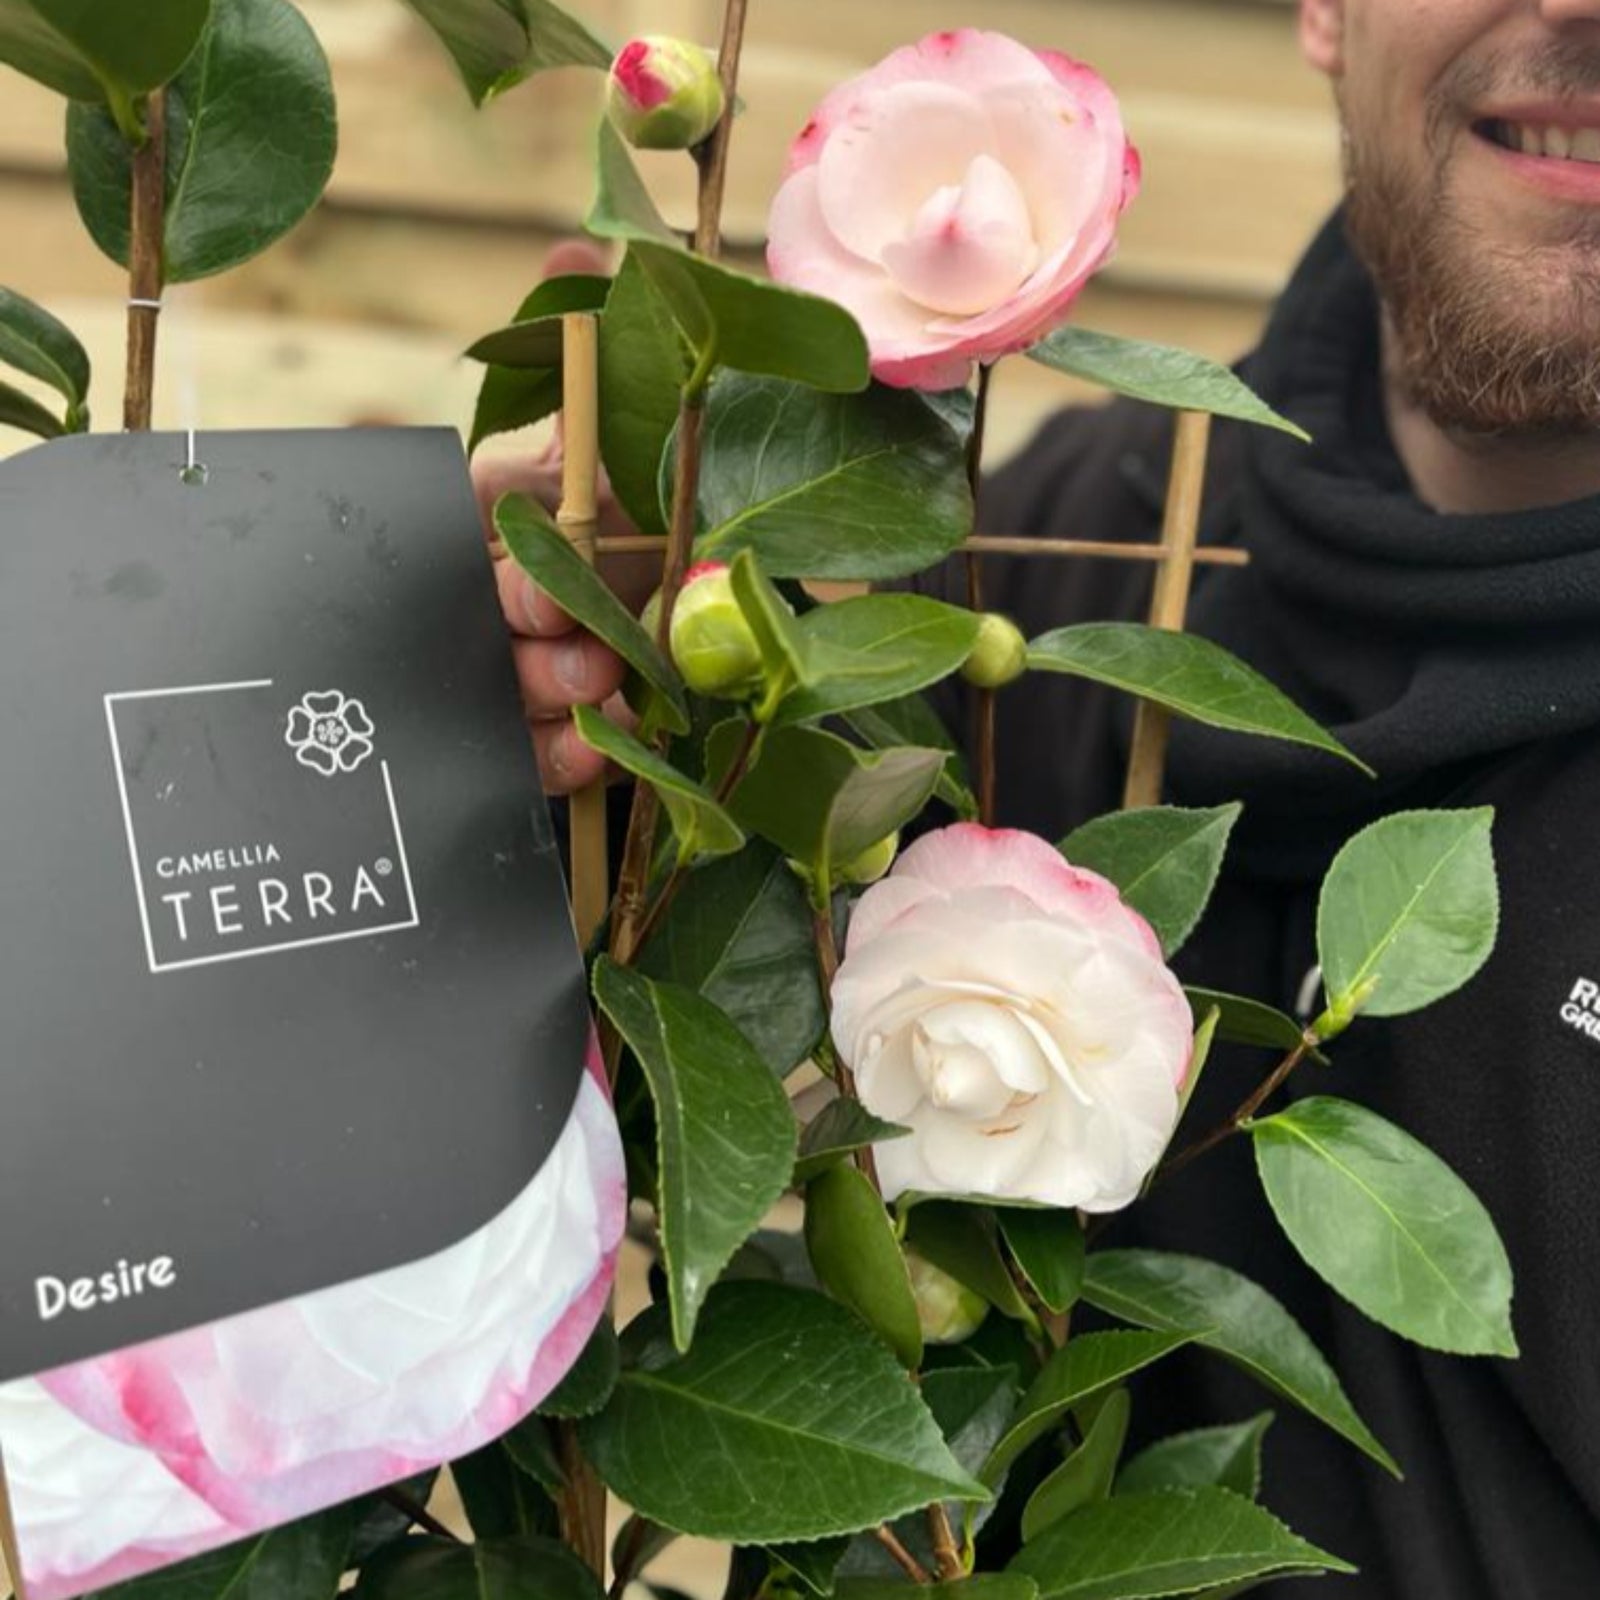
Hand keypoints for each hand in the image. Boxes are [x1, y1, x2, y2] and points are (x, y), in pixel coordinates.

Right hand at [473, 242, 658, 797]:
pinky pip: (537, 764)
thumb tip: (582, 239)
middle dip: (530, 621)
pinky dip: (568, 761)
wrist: (693, 631)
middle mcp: (501, 593)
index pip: (483, 511)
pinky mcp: (539, 747)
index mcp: (513, 512)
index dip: (508, 536)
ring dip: (549, 694)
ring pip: (505, 692)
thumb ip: (604, 367)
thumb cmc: (643, 530)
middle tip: (579, 634)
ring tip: (599, 692)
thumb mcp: (626, 454)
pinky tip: (604, 753)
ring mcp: (514, 673)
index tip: (550, 549)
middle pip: (488, 608)